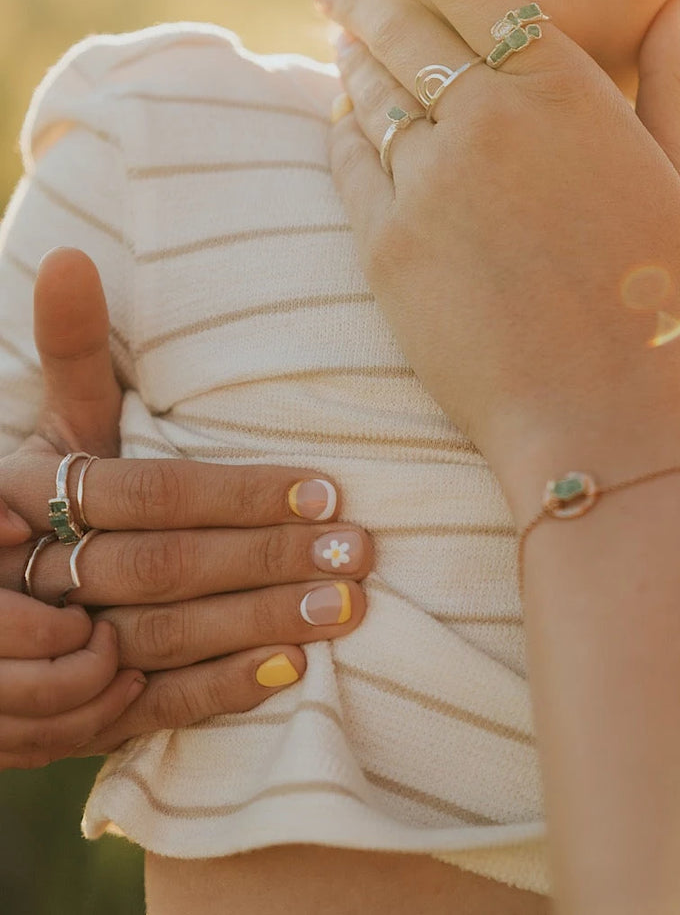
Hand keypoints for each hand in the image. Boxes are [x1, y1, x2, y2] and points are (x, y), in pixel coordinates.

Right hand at [0, 249, 371, 768]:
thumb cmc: (44, 498)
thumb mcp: (57, 427)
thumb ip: (75, 349)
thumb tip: (69, 255)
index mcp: (33, 496)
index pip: (151, 494)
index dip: (240, 493)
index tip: (327, 487)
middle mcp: (40, 574)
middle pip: (165, 568)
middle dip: (267, 559)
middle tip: (358, 550)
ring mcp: (54, 650)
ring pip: (164, 639)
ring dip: (259, 624)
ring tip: (346, 605)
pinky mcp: (71, 713)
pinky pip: (147, 708)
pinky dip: (218, 691)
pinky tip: (291, 671)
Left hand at [321, 0, 679, 510]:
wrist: (600, 421)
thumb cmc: (660, 298)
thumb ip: (673, 80)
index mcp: (559, 93)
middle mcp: (483, 123)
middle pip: (401, 29)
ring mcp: (426, 184)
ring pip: (368, 93)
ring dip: (350, 54)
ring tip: (341, 32)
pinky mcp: (385, 246)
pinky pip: (349, 162)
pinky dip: (343, 127)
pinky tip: (344, 112)